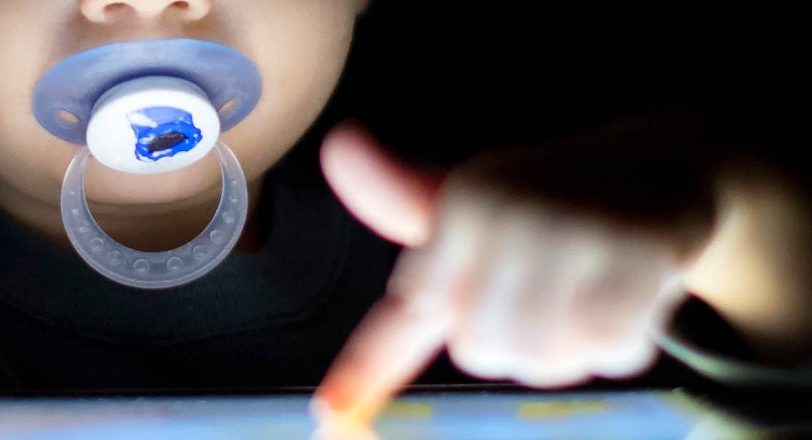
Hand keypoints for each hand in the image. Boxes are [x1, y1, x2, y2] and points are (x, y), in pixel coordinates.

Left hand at [311, 116, 715, 436]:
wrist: (661, 166)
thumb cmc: (544, 203)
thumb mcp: (467, 202)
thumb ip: (398, 206)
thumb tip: (337, 149)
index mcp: (462, 204)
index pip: (411, 305)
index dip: (367, 369)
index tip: (331, 415)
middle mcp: (508, 211)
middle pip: (482, 350)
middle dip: (514, 342)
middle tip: (547, 296)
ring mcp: (574, 228)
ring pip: (542, 358)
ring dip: (570, 349)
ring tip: (586, 295)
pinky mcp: (639, 250)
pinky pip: (609, 349)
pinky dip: (621, 344)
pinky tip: (629, 299)